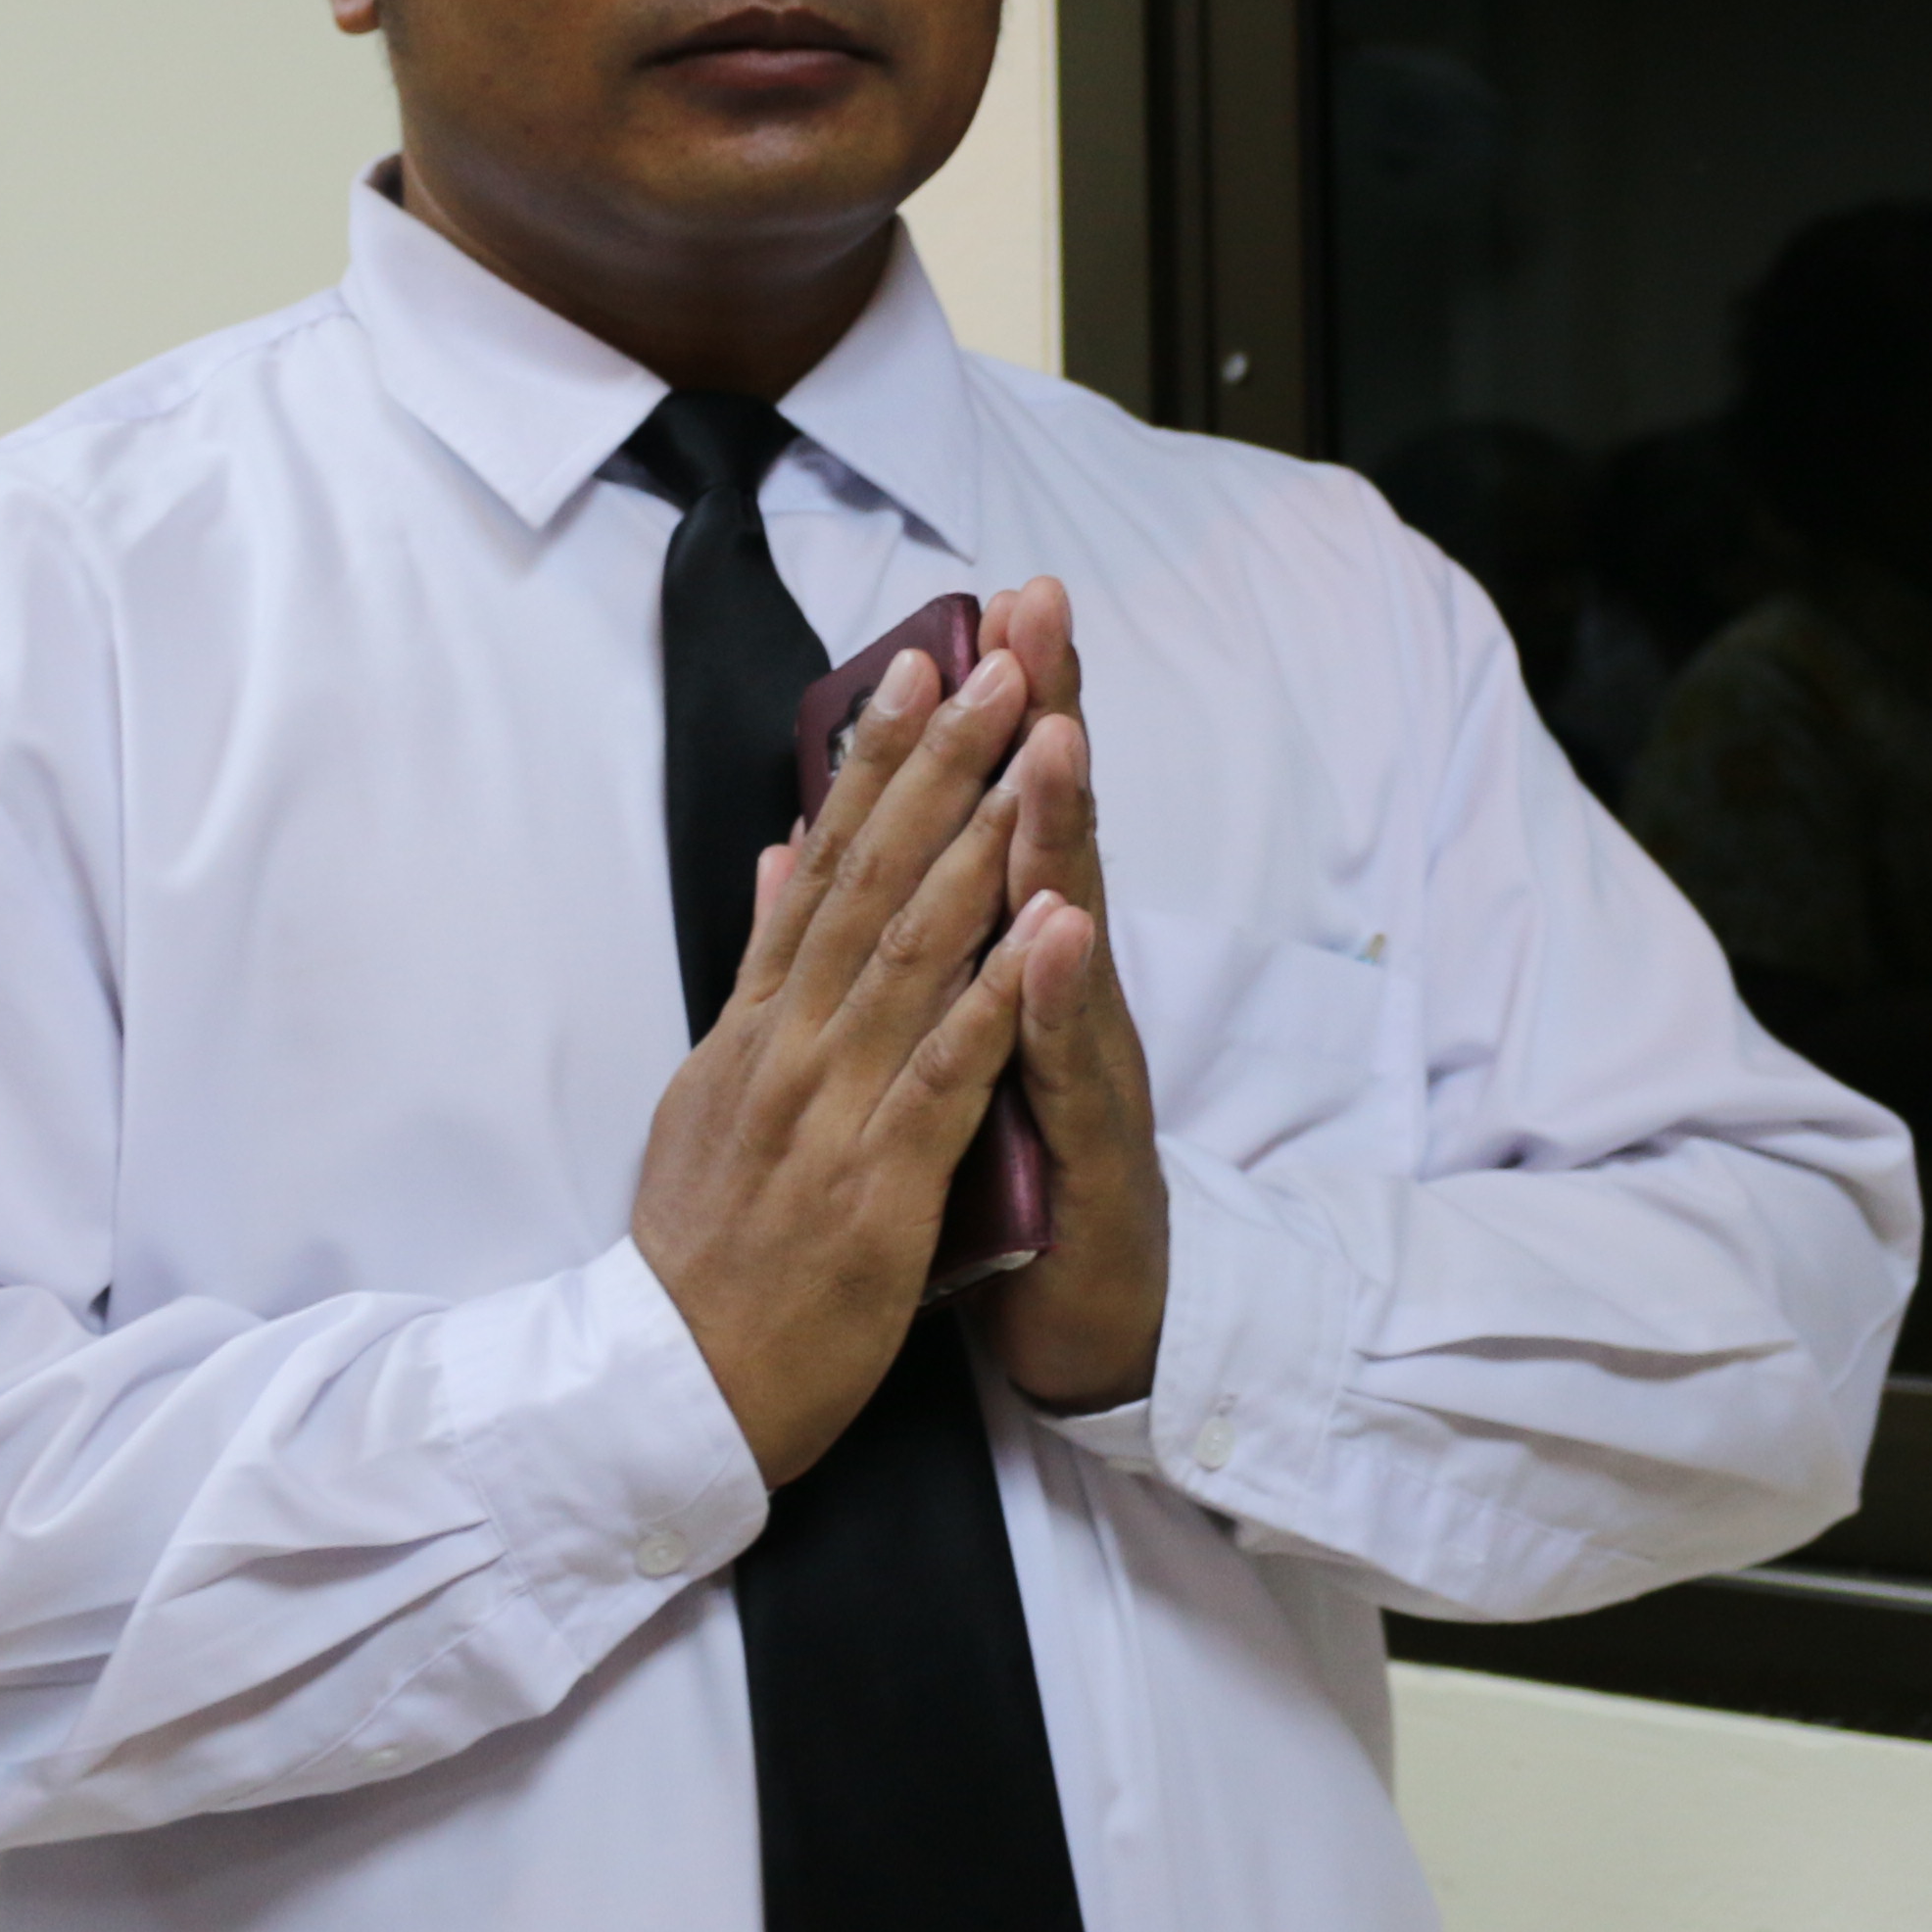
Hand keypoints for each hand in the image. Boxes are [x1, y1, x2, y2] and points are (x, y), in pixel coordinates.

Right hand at [633, 638, 1043, 1483]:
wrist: (668, 1392)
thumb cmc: (703, 1250)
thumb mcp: (710, 1089)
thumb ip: (756, 971)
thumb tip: (773, 854)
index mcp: (758, 1023)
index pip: (820, 865)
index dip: (872, 762)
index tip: (921, 665)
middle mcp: (788, 1046)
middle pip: (870, 881)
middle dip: (941, 766)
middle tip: (1001, 664)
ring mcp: (828, 1110)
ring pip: (911, 952)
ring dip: (979, 840)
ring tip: (1033, 747)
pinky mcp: (873, 1185)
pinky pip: (943, 1075)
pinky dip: (994, 995)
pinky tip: (1043, 923)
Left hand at [972, 578, 1172, 1413]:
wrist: (1089, 1328)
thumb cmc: (1020, 1186)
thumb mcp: (959, 1047)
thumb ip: (923, 949)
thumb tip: (833, 850)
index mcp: (1016, 967)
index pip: (1003, 817)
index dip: (1000, 714)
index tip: (991, 603)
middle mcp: (1064, 996)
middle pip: (1055, 837)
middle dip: (1048, 719)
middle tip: (1040, 611)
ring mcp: (1089, 1067)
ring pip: (1073, 932)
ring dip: (1063, 832)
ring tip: (1052, 736)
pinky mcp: (1098, 1153)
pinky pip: (1071, 1069)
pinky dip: (1059, 999)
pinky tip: (1059, 933)